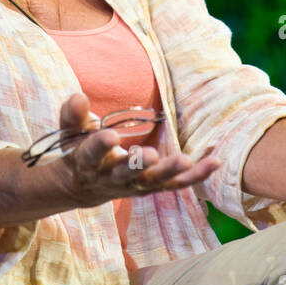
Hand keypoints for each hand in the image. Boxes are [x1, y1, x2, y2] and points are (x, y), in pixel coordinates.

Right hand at [51, 93, 219, 206]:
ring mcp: (134, 185)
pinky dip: (196, 175)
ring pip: (155, 182)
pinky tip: (215, 162)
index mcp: (87, 162)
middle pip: (126, 174)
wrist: (84, 186)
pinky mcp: (152, 187)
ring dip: (172, 172)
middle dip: (138, 166)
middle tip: (151, 157)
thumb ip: (73, 115)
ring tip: (188, 161)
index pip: (91, 154)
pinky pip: (177, 184)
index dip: (100, 145)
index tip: (111, 135)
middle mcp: (111, 178)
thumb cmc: (79, 149)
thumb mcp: (70, 132)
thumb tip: (78, 97)